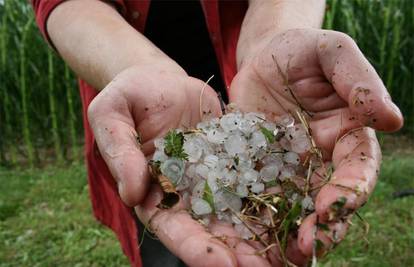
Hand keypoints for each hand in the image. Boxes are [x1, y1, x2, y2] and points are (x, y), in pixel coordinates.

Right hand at [88, 66, 276, 266]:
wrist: (161, 81)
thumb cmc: (130, 96)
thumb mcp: (112, 113)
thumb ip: (119, 150)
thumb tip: (131, 192)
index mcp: (152, 191)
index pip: (172, 227)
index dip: (195, 247)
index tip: (222, 265)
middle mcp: (186, 192)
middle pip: (212, 230)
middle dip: (238, 253)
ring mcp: (213, 177)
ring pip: (238, 212)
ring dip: (262, 235)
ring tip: (289, 253)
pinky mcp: (235, 158)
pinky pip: (255, 178)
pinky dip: (274, 197)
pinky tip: (298, 210)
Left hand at [230, 29, 402, 264]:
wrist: (264, 58)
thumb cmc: (301, 51)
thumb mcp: (330, 51)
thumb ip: (358, 80)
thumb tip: (390, 118)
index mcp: (347, 135)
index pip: (357, 170)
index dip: (350, 191)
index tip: (332, 207)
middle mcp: (322, 160)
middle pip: (329, 201)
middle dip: (322, 227)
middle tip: (305, 247)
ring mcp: (290, 169)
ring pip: (297, 209)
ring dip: (290, 235)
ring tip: (279, 258)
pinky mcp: (260, 171)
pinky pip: (261, 199)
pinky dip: (259, 221)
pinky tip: (249, 241)